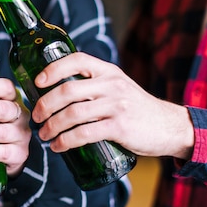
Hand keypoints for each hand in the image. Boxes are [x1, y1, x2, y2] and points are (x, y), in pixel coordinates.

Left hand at [32, 52, 193, 159]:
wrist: (170, 127)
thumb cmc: (137, 109)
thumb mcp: (118, 86)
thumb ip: (95, 84)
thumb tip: (57, 92)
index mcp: (109, 71)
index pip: (77, 60)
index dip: (53, 69)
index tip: (38, 82)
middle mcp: (112, 84)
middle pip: (67, 90)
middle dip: (45, 105)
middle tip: (36, 118)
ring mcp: (116, 105)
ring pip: (72, 114)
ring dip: (52, 127)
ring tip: (44, 136)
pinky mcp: (119, 127)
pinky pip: (84, 134)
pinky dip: (65, 141)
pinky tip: (58, 146)